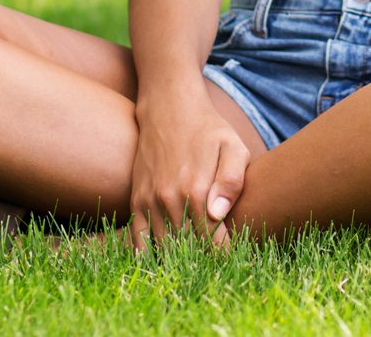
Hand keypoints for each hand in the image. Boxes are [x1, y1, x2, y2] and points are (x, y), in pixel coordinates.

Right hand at [126, 97, 249, 254]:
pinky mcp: (137, 200)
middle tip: (216, 261)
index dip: (224, 254)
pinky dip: (149, 254)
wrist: (169, 109)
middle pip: (189, 248)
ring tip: (195, 259)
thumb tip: (217, 214)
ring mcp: (150, 201)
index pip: (212, 241)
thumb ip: (232, 180)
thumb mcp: (233, 147)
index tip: (233, 257)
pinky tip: (163, 259)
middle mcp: (170, 199)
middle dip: (204, 258)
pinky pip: (139, 238)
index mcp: (197, 190)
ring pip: (165, 247)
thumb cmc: (209, 130)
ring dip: (180, 259)